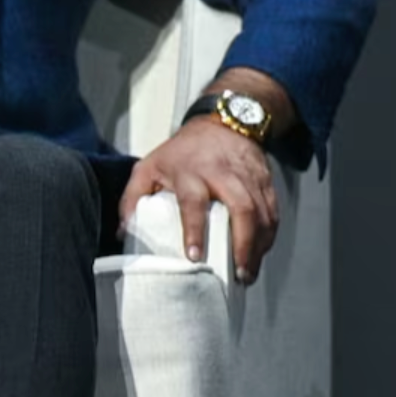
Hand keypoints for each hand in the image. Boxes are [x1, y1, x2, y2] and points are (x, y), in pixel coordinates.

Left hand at [121, 119, 279, 283]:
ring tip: (248, 274)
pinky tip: (260, 253)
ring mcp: (248, 176)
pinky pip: (272, 210)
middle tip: (238, 274)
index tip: (194, 257)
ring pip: (261, 212)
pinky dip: (268, 235)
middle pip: (241, 208)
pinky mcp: (265, 180)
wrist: (222, 121)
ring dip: (258, 246)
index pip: (194, 202)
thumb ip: (133, 198)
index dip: (194, 230)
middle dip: (242, 245)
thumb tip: (123, 233)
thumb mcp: (149, 166)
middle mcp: (223, 173)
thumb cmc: (182, 152)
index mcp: (191, 171)